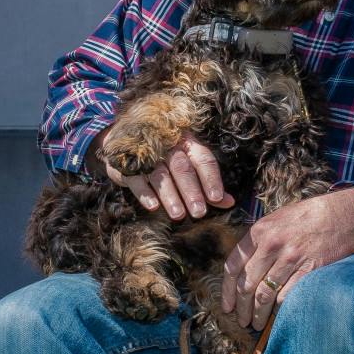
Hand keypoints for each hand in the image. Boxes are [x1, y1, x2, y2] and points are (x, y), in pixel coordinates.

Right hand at [94, 131, 233, 220]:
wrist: (123, 138)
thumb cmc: (164, 156)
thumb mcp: (188, 163)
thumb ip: (207, 183)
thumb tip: (229, 203)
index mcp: (187, 142)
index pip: (203, 158)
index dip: (211, 178)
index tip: (217, 198)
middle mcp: (168, 145)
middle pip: (182, 167)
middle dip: (191, 191)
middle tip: (199, 213)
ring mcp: (146, 153)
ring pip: (160, 175)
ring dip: (170, 196)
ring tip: (179, 215)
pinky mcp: (126, 163)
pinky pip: (136, 178)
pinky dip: (145, 193)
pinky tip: (153, 207)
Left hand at [221, 189, 353, 329]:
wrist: (345, 212)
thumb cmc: (310, 215)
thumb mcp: (277, 219)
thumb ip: (259, 241)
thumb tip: (245, 268)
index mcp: (259, 231)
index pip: (233, 267)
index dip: (227, 291)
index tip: (227, 306)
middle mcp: (271, 245)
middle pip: (247, 285)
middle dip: (242, 308)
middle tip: (242, 321)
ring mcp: (290, 258)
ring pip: (265, 295)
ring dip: (258, 314)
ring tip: (257, 324)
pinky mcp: (309, 269)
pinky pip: (287, 296)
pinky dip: (279, 309)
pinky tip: (277, 316)